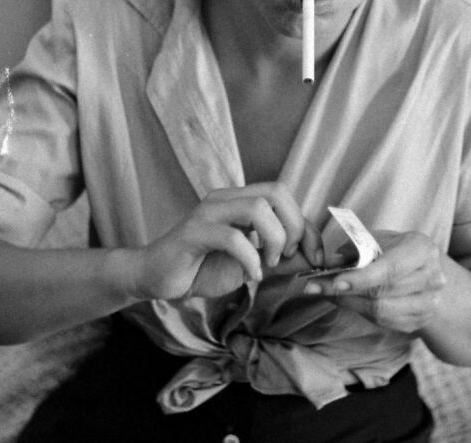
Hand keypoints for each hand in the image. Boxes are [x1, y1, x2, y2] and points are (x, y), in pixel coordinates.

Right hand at [130, 183, 321, 300]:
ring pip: (257, 208)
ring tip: (267, 264)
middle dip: (293, 226)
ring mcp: (208, 211)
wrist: (155, 277)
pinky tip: (250, 276)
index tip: (315, 256)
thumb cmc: (202, 268)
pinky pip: (232, 237)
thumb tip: (312, 258)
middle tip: (287, 256)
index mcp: (239, 200)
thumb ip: (278, 256)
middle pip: (275, 192)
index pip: (283, 195)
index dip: (305, 224)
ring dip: (272, 239)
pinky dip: (250, 258)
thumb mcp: (250, 263)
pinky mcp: (193, 232)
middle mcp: (225, 198)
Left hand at [303, 230, 445, 333]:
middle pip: (382, 293)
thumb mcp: (379, 239)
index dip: (360, 278)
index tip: (334, 282)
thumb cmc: (398, 249)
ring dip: (348, 303)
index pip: (389, 269)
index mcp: (422, 249)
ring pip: (381, 311)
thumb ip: (356, 247)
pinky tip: (345, 300)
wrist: (428, 271)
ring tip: (326, 293)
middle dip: (344, 291)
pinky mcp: (419, 321)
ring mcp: (429, 303)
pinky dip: (360, 311)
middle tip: (314, 287)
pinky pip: (383, 322)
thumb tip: (330, 263)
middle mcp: (432, 278)